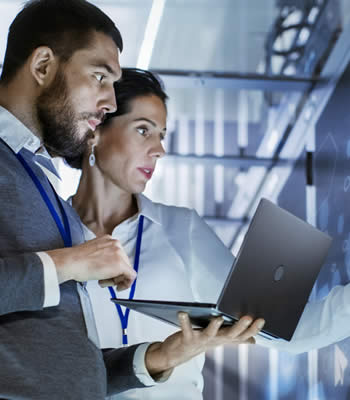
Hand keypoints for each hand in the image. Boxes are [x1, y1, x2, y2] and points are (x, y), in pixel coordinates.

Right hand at [47, 235, 135, 289]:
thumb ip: (103, 255)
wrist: (71, 262)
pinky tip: (118, 287)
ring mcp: (119, 253)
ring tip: (103, 281)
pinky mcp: (121, 264)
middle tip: (104, 280)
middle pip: (124, 262)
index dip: (113, 267)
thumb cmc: (76, 260)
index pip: (118, 255)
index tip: (109, 273)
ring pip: (127, 269)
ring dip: (116, 279)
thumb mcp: (92, 252)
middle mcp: (116, 244)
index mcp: (108, 239)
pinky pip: (131, 276)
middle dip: (115, 274)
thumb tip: (107, 265)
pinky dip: (126, 284)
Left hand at [145, 313, 264, 378]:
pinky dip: (184, 321)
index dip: (253, 329)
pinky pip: (186, 329)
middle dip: (240, 327)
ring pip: (210, 334)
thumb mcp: (220, 339)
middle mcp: (215, 340)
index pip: (242, 335)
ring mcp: (201, 340)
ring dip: (214, 327)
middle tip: (248, 317)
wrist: (178, 354)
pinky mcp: (187, 338)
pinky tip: (182, 312)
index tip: (262, 320)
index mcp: (223, 338)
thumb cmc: (201, 341)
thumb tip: (253, 340)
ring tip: (218, 318)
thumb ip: (235, 338)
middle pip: (230, 334)